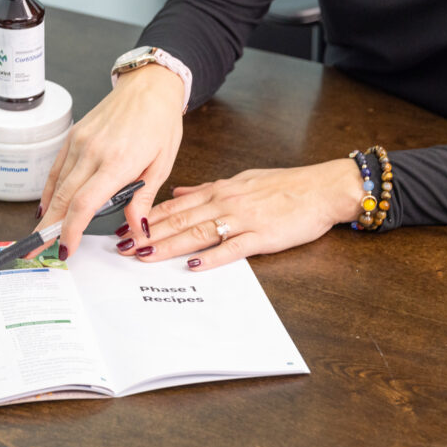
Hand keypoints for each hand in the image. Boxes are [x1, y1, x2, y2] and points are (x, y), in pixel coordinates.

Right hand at [37, 64, 184, 257]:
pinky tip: (46, 209)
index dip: (71, 231)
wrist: (149, 86)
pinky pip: (56, 170)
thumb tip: (137, 229)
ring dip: (48, 214)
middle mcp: (93, 152)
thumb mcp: (162, 164)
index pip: (85, 204)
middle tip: (37, 251)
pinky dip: (48, 192)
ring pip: (56, 186)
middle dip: (49, 229)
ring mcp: (80, 143)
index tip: (65, 249)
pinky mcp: (73, 137)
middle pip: (63, 199)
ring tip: (41, 236)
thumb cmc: (160, 123)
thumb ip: (144, 198)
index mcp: (118, 161)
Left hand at [116, 159, 362, 268]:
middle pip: (179, 220)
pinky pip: (233, 249)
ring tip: (145, 255)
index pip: (174, 205)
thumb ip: (207, 188)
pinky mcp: (263, 236)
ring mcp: (243, 219)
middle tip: (123, 246)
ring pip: (198, 233)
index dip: (146, 216)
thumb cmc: (285, 185)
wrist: (323, 188)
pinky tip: (193, 266)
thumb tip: (178, 192)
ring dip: (169, 245)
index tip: (123, 226)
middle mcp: (226, 203)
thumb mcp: (240, 180)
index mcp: (219, 190)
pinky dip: (212, 258)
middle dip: (148, 234)